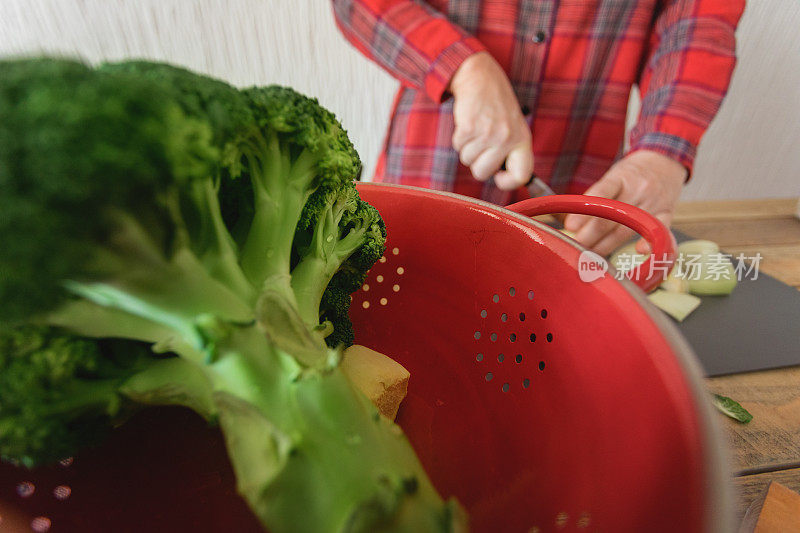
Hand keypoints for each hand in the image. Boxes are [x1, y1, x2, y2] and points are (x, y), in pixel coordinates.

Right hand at [449, 52, 532, 189]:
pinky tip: (468, 123)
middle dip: (477, 163)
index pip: (521, 176)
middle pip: (483, 173)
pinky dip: (459, 138)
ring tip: (477, 129)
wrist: (480, 77)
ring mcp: (488, 133)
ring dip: (467, 148)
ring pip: (467, 160)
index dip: (507, 182)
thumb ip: (511, 152)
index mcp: (522, 140)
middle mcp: (507, 138)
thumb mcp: (513, 127)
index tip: (499, 176)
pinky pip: (458, 147)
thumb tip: (503, 179)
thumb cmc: (496, 106)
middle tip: (482, 146)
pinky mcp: (470, 128)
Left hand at [563, 150, 686, 256]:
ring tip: (590, 255)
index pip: (602, 193)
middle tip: (576, 246)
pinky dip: (649, 242)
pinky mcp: (667, 213)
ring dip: (607, 245)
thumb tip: (573, 225)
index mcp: (621, 176)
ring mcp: (655, 201)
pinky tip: (638, 251)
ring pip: (629, 228)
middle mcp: (639, 188)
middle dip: (591, 235)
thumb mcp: (612, 176)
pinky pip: (660, 230)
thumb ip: (596, 197)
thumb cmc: (631, 174)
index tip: (570, 226)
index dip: (585, 212)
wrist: (665, 161)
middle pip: (613, 217)